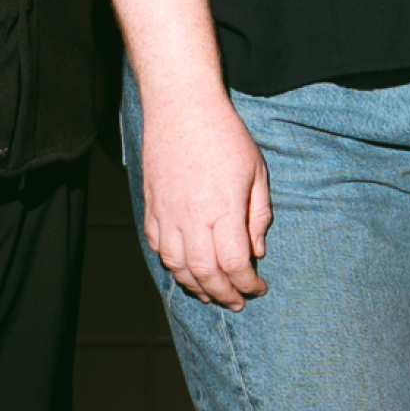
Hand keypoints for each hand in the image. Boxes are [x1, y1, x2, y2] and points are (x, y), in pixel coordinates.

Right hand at [139, 90, 271, 306]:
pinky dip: (171, 265)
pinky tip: (185, 269)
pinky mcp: (151, 207)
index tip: (258, 288)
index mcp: (223, 209)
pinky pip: (157, 247)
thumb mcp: (256, 172)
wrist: (182, 108)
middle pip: (205, 274)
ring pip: (177, 267)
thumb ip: (258, 215)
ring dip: (195, 286)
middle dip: (223, 294)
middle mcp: (192, 217)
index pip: (235, 263)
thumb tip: (257, 251)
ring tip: (210, 294)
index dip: (247, 284)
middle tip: (236, 302)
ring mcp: (167, 214)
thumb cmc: (225, 135)